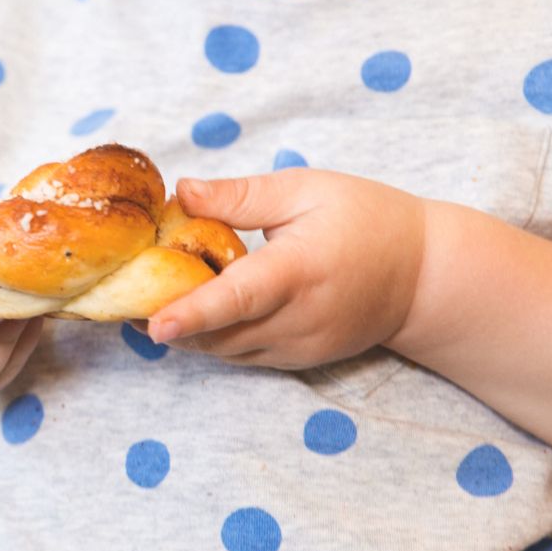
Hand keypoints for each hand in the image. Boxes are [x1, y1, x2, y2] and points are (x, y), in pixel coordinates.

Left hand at [148, 170, 425, 368]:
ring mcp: (301, 346)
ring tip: (152, 299)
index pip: (239, 297)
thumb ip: (240, 197)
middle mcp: (299, 319)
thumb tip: (182, 192)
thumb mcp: (305, 190)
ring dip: (189, 332)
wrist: (425, 275)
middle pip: (219, 332)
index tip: (153, 325)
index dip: (194, 312)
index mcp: (299, 270)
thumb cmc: (368, 219)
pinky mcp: (301, 360)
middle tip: (126, 295)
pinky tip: (193, 313)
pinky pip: (244, 355)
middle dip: (170, 320)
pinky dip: (215, 339)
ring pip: (226, 350)